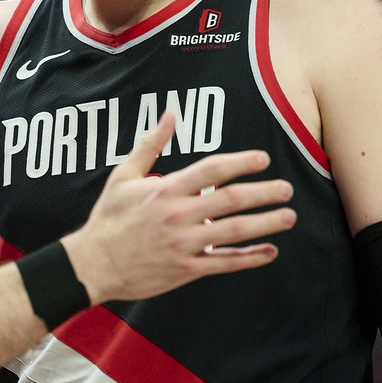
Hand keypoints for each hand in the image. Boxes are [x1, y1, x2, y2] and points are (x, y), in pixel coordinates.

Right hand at [63, 111, 295, 302]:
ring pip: (234, 232)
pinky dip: (250, 258)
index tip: (264, 159)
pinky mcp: (186, 269)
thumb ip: (151, 144)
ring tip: (288, 217)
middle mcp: (179, 215)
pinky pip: (224, 263)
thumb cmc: (109, 218)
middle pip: (231, 200)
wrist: (92, 264)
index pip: (212, 170)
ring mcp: (184, 244)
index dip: (242, 162)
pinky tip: (270, 251)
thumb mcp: (124, 175)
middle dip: (264, 194)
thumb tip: (170, 113)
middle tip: (287, 189)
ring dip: (265, 224)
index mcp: (167, 189)